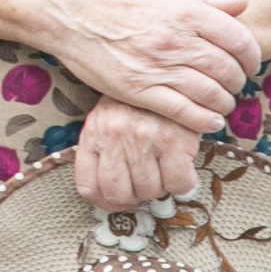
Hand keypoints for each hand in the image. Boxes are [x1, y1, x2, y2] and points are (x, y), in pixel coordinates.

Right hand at [37, 0, 263, 134]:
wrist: (69, 12)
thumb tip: (243, 2)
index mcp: (186, 11)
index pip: (238, 39)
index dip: (251, 55)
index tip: (249, 62)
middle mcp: (176, 40)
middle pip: (227, 70)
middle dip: (238, 81)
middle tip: (236, 84)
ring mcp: (157, 67)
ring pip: (210, 94)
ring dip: (224, 102)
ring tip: (223, 102)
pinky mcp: (138, 91)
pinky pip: (183, 112)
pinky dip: (204, 120)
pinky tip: (210, 120)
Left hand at [69, 101, 202, 209]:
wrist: (171, 70)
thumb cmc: (139, 101)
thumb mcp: (108, 118)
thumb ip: (102, 149)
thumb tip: (108, 195)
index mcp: (94, 133)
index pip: (88, 187)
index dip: (105, 201)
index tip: (120, 198)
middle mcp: (115, 137)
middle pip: (119, 194)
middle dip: (134, 196)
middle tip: (145, 181)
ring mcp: (144, 140)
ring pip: (150, 191)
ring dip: (160, 186)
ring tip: (163, 166)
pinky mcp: (174, 141)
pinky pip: (178, 183)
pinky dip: (182, 181)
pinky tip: (181, 164)